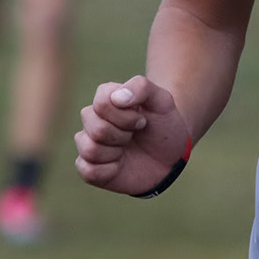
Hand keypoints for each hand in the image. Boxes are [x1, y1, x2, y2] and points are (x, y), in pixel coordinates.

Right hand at [74, 76, 193, 195]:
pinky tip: (119, 166)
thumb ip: (142, 87)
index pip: (102, 104)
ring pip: (90, 149)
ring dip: (116, 153)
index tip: (142, 120)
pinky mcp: (89, 167)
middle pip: (96, 129)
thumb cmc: (163, 126)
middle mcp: (92, 119)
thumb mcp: (162, 101)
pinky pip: (88, 171)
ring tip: (127, 149)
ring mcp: (88, 143)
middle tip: (135, 135)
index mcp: (105, 98)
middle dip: (124, 135)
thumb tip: (117, 98)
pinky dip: (109, 171)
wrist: (170, 157)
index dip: (126, 116)